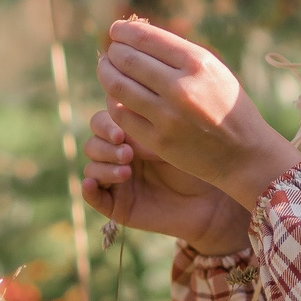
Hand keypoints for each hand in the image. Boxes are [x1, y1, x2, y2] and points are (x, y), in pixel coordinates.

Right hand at [83, 108, 251, 251]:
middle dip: (105, 140)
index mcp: (132, 131)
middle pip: (95, 138)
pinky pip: (92, 195)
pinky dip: (89, 189)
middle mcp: (120, 152)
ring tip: (127, 168)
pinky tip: (93, 184)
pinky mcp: (115, 204)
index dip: (109, 120)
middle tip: (125, 146)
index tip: (123, 125)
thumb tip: (122, 96)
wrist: (212, 200)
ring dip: (104, 163)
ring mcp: (116, 178)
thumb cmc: (201, 161)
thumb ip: (151, 117)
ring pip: (91, 164)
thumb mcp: (176, 136)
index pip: (106, 118)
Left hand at [96, 19, 300, 209]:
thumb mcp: (214, 71)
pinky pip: (121, 115)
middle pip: (128, 59)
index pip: (147, 38)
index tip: (116, 31)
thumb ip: (180, 54)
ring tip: (106, 69)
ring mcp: (168, 116)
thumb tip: (137, 35)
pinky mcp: (158, 141)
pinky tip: (115, 96)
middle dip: (113, 52)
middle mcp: (182, 88)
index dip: (124, 31)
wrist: (244, 154)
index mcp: (198, 64)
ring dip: (106, 73)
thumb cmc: (227, 106)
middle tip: (111, 52)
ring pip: (118, 86)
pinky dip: (113, 101)